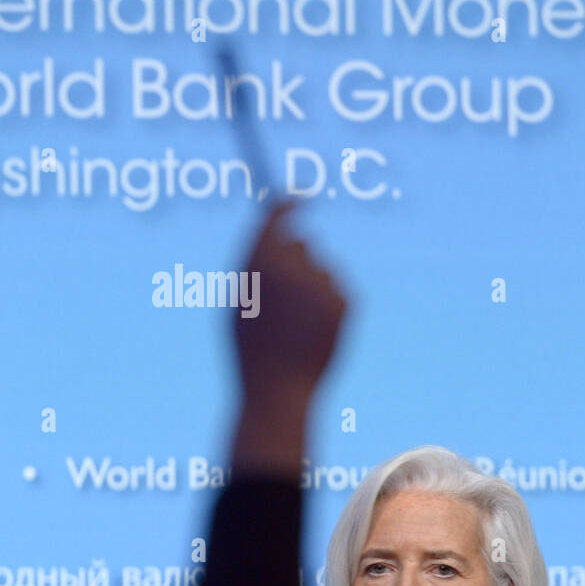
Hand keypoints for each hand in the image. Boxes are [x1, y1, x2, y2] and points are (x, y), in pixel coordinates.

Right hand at [236, 199, 346, 414]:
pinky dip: (330, 305)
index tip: (302, 196)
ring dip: (314, 287)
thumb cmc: (252, 349)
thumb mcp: (240, 302)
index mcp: (255, 264)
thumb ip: (257, 266)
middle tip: (289, 294)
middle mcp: (289, 267)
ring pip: (324, 268)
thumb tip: (283, 238)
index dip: (289, 204)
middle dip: (298, 259)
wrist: (280, 389)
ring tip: (298, 324)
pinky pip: (339, 289)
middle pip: (303, 243)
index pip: (276, 217)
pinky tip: (316, 331)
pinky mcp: (343, 301)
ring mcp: (319, 284)